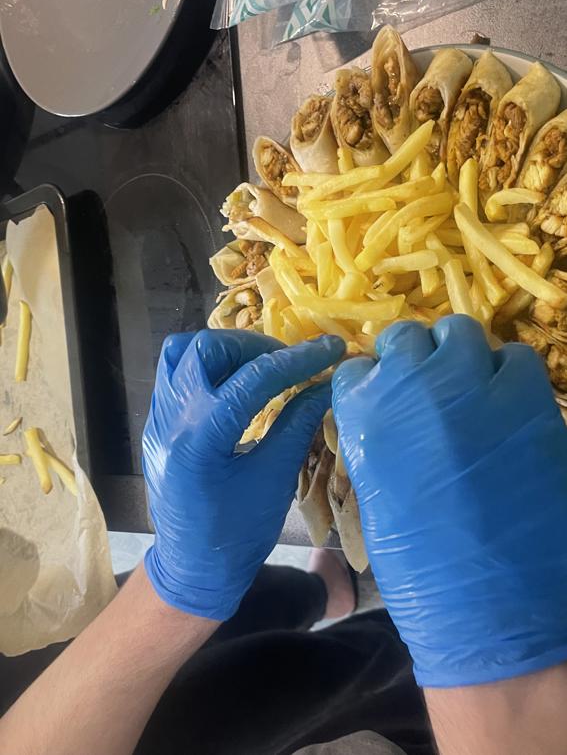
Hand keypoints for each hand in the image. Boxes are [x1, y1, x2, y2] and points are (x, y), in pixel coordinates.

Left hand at [143, 329, 344, 619]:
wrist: (191, 570)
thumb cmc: (237, 535)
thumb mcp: (274, 480)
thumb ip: (298, 424)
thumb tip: (327, 385)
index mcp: (201, 439)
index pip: (252, 378)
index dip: (297, 360)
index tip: (331, 348)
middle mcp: (170, 420)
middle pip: (207, 350)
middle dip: (254, 347)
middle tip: (289, 362)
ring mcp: (157, 419)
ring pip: (183, 354)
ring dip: (226, 350)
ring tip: (260, 367)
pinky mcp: (157, 424)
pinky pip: (175, 374)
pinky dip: (208, 367)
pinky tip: (236, 384)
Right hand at [332, 315, 566, 687]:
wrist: (491, 609)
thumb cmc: (420, 569)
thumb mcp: (377, 495)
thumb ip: (381, 440)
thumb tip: (396, 413)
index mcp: (365, 417)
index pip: (357, 368)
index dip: (372, 379)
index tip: (383, 392)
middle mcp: (414, 388)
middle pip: (407, 337)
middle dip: (412, 356)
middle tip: (426, 384)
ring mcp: (473, 389)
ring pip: (461, 333)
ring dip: (459, 355)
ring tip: (468, 386)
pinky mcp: (528, 402)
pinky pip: (516, 359)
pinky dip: (508, 375)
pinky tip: (508, 405)